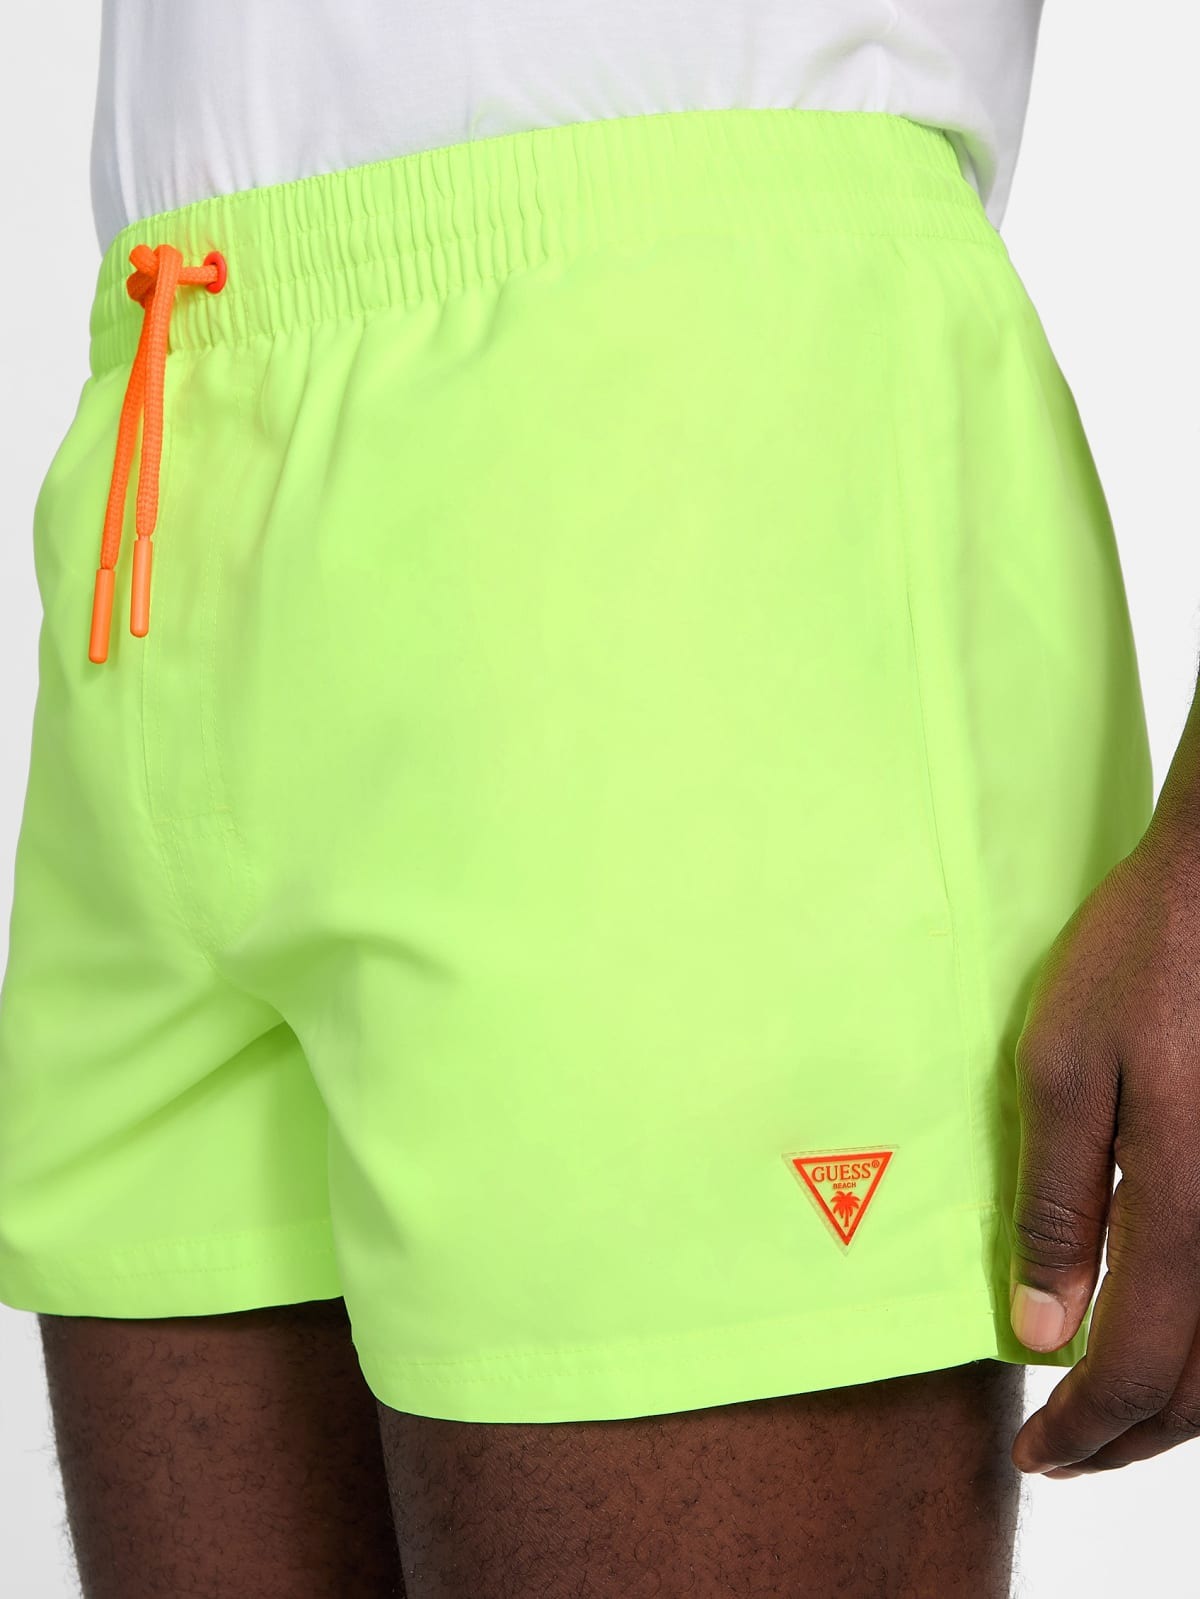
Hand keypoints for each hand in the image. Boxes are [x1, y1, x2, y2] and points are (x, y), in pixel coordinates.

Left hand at [1008, 816, 1199, 1476]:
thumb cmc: (1142, 961)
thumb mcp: (1063, 1068)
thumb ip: (1058, 1205)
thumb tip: (1042, 1326)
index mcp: (1188, 1208)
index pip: (1134, 1368)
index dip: (1081, 1429)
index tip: (1033, 1453)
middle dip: (1131, 1439)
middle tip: (1067, 1455)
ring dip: (1183, 1407)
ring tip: (1115, 1414)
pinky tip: (1177, 1335)